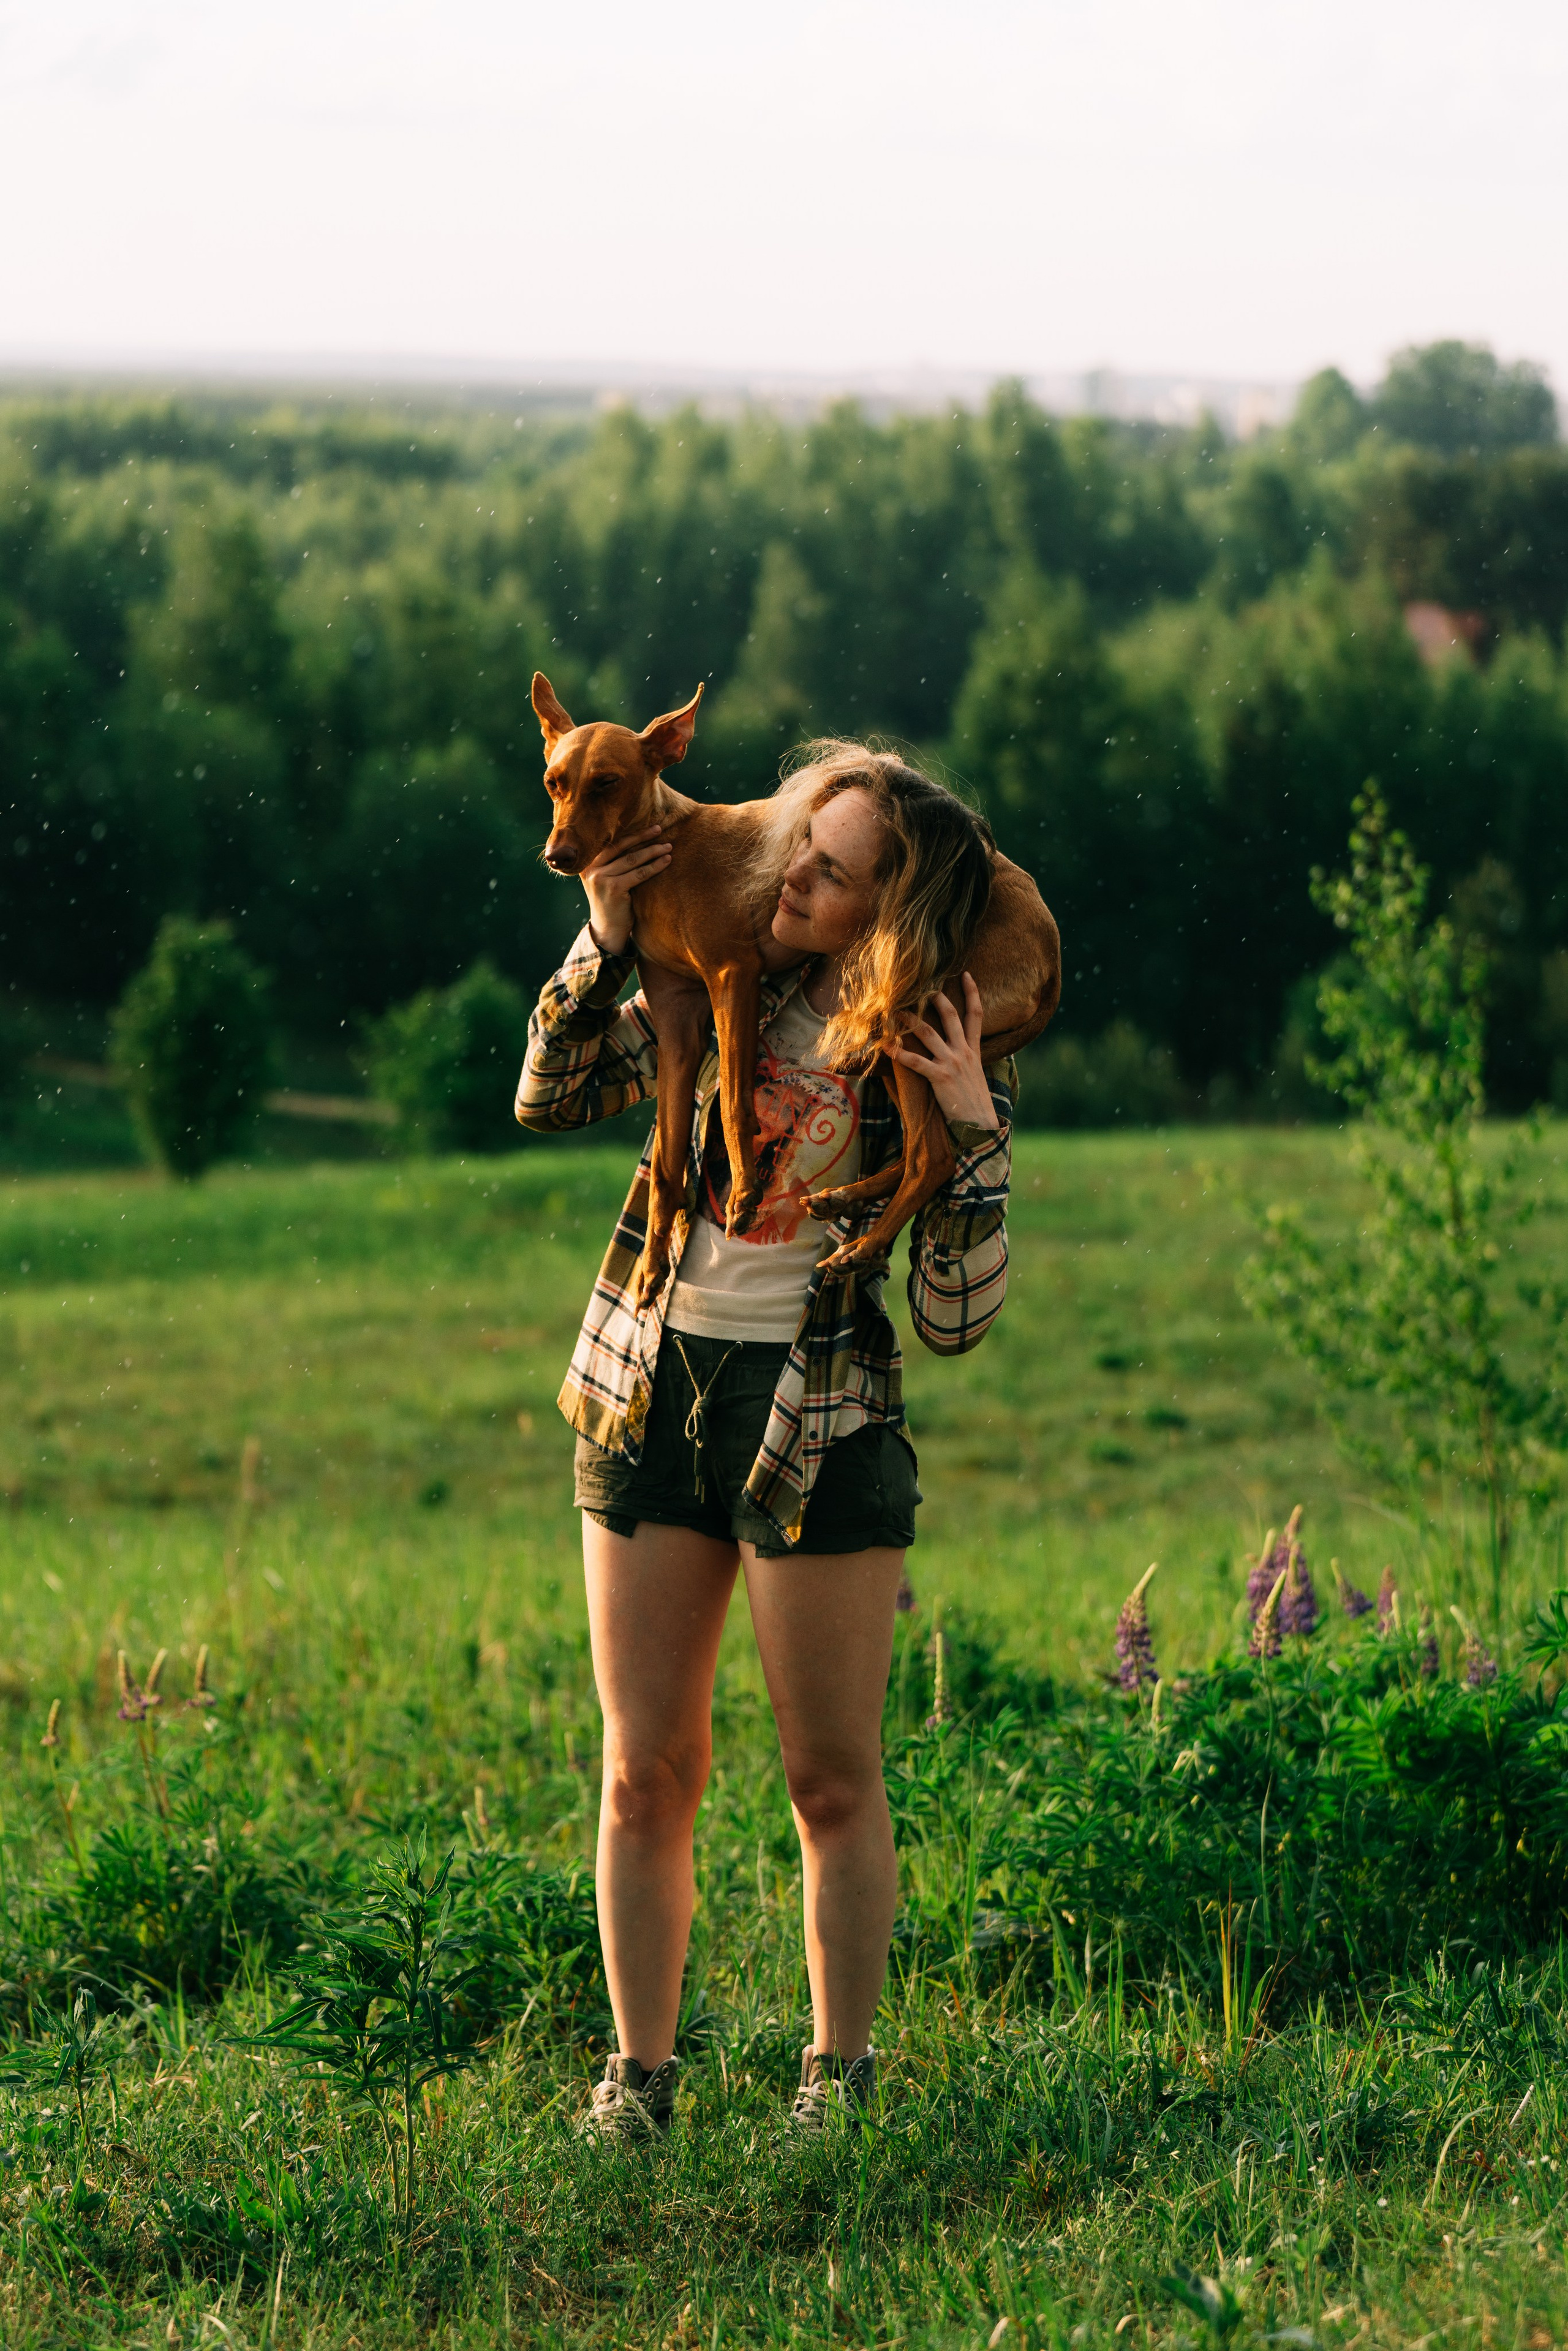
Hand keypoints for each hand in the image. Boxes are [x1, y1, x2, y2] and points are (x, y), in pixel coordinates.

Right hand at [581, 826, 672, 954]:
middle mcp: (591, 869)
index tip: (649, 828)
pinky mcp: (614, 888)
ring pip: (633, 859)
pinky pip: (640, 873)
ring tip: (668, 847)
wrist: (607, 930)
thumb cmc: (612, 903)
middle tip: (660, 829)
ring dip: (653, 851)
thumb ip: (614, 863)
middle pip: (622, 847)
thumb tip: (639, 841)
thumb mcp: (607, 880)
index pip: (612, 843)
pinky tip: (666, 861)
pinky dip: (655, 866)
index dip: (632, 834)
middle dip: (643, 837)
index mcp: (588, 863)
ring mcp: (601, 878)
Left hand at [888, 973, 999, 1130]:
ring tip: (895, 1009)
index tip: (967, 975)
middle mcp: (963, 1052)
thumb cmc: (975, 1104)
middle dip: (936, 997)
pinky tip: (886, 1046)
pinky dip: (899, 1053)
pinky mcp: (940, 1077)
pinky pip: (916, 1061)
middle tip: (922, 983)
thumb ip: (967, 1062)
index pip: (976, 1015)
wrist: (981, 1125)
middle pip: (950, 1016)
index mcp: (973, 1051)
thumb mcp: (976, 1077)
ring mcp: (952, 1063)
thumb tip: (958, 1055)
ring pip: (929, 1033)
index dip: (972, 993)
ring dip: (910, 1019)